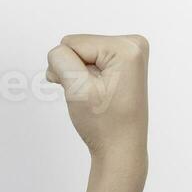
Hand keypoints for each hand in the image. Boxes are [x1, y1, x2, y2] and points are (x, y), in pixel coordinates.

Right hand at [45, 33, 148, 171]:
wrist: (120, 149)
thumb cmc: (104, 125)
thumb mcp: (77, 89)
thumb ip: (61, 60)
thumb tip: (57, 50)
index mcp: (126, 47)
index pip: (72, 43)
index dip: (67, 69)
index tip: (83, 92)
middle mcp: (133, 44)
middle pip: (79, 45)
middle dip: (74, 71)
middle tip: (88, 97)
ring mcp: (131, 52)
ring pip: (83, 53)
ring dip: (79, 75)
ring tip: (94, 97)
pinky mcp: (126, 61)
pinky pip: (92, 59)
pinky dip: (87, 76)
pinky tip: (97, 93)